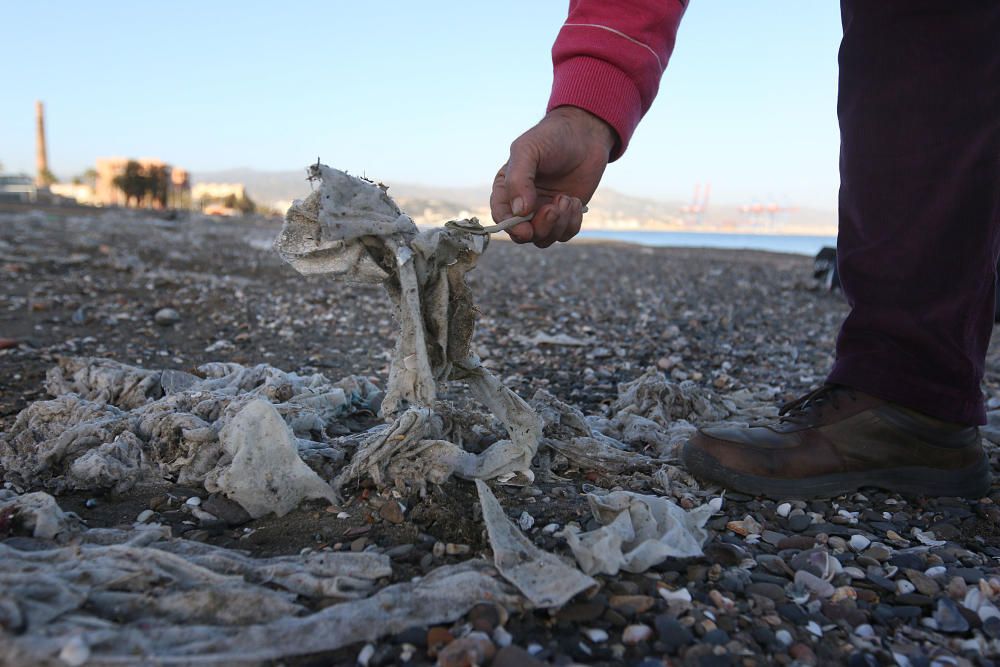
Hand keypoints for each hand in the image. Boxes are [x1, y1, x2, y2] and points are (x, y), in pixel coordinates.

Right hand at [490, 106, 615, 247]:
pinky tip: (575, 202)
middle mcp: (523, 205)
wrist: (585, 134)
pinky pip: (565, 234)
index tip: (526, 229)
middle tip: (554, 208)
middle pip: (523, 234)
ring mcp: (544, 212)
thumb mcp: (527, 150)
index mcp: (507, 189)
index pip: (501, 217)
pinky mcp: (566, 215)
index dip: (511, 227)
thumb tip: (519, 211)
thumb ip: (518, 179)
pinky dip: (572, 223)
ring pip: (544, 238)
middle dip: (540, 227)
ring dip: (558, 224)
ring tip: (567, 198)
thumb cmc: (552, 138)